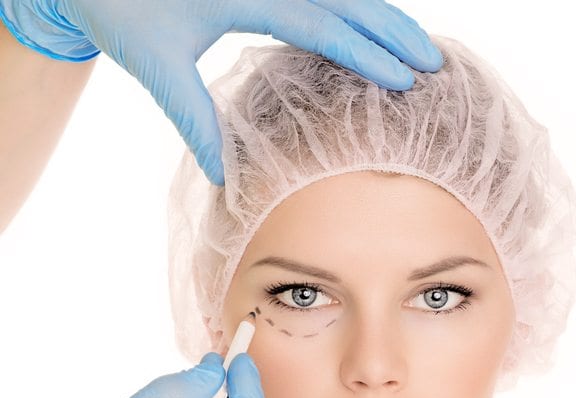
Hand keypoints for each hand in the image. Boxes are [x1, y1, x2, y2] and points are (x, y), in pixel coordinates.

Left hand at [0, 0, 443, 184]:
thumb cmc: (117, 10)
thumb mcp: (159, 66)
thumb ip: (196, 118)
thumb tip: (226, 177)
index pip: (321, 22)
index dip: (366, 51)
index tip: (403, 79)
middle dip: (392, 28)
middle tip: (431, 59)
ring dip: (380, 15)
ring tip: (415, 44)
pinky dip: (351, 8)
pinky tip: (371, 25)